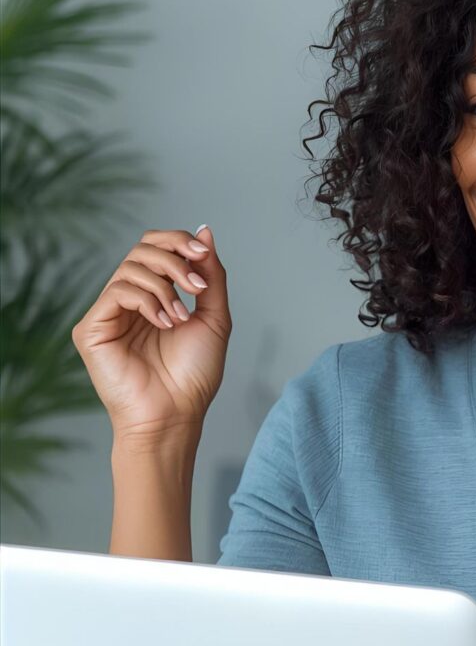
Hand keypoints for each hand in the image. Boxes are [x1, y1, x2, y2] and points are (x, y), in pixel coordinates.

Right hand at [72, 225, 231, 448]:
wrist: (177, 413)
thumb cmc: (194, 373)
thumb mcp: (214, 316)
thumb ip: (210, 275)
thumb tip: (204, 231)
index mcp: (155, 296)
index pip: (156, 248)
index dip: (178, 242)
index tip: (204, 254)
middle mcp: (129, 301)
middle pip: (142, 249)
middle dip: (174, 258)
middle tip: (196, 284)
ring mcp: (108, 314)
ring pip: (131, 267)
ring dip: (166, 286)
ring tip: (181, 318)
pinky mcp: (91, 329)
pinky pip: (118, 290)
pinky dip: (148, 300)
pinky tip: (165, 323)